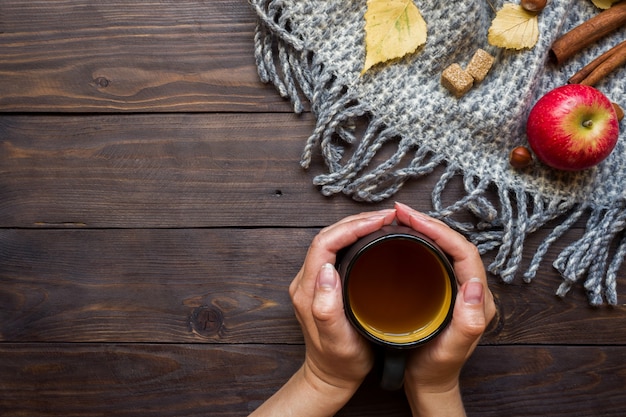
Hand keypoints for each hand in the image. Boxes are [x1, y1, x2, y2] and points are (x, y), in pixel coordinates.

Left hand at [250, 208, 396, 416]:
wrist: (330, 376)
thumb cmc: (339, 362)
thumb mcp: (337, 341)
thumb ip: (326, 309)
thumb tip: (326, 271)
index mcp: (307, 290)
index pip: (325, 243)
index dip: (352, 227)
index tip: (380, 220)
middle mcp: (306, 281)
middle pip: (327, 236)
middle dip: (356, 221)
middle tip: (388, 216)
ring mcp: (313, 281)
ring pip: (331, 240)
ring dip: (356, 226)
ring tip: (383, 221)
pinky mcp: (321, 284)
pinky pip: (336, 250)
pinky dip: (355, 237)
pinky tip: (373, 237)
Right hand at [395, 202, 495, 416]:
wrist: (428, 382)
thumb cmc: (437, 368)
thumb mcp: (451, 350)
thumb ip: (469, 322)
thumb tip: (475, 285)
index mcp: (479, 298)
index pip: (464, 251)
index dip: (439, 230)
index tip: (412, 219)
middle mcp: (471, 289)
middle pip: (454, 243)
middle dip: (428, 222)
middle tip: (400, 211)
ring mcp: (457, 288)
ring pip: (444, 247)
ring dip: (423, 228)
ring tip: (400, 218)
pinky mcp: (444, 289)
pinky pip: (434, 257)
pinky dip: (418, 241)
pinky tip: (402, 238)